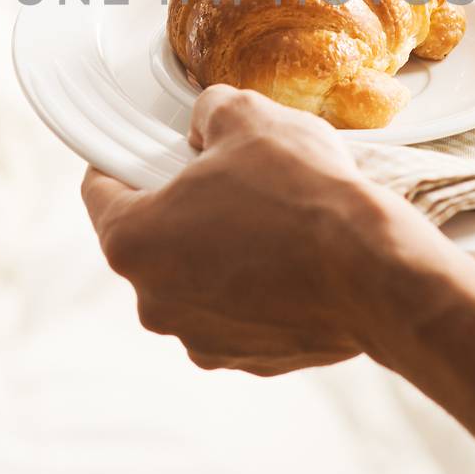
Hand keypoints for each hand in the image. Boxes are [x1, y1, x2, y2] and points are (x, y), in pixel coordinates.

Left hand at [80, 85, 450, 374]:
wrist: (375, 271)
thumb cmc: (302, 193)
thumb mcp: (247, 116)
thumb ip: (209, 113)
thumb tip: (208, 127)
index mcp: (132, 241)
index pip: (99, 191)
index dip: (119, 160)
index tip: (143, 149)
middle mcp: (153, 302)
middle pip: (152, 239)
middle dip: (183, 207)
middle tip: (228, 177)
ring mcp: (200, 339)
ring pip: (197, 279)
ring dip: (221, 250)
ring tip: (274, 218)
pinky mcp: (249, 360)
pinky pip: (239, 311)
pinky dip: (257, 288)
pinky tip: (295, 259)